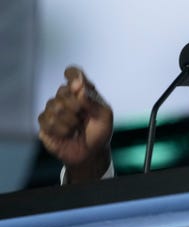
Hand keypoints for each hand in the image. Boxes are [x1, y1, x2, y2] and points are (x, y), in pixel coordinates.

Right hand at [38, 66, 113, 182]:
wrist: (91, 153)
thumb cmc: (100, 131)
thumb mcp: (104, 115)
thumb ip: (93, 100)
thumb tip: (79, 86)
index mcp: (83, 91)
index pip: (74, 74)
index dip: (73, 74)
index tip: (77, 82)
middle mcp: (66, 97)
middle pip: (62, 91)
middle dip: (76, 105)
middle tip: (83, 117)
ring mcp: (53, 110)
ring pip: (54, 106)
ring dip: (70, 120)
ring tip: (77, 127)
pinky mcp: (45, 124)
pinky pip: (47, 121)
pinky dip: (62, 129)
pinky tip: (68, 134)